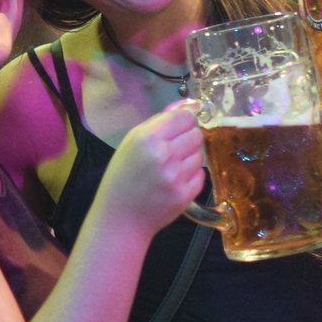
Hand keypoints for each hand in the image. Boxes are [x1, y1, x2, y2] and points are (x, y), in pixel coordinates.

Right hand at [98, 101, 205, 234]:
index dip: (184, 121)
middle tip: (173, 151)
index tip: (178, 130)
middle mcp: (163, 155)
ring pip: (200, 155)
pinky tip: (175, 182)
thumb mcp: (133, 142)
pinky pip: (201, 175)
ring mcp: (176, 177)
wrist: (121, 218)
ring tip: (172, 168)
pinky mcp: (185, 195)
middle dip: (187, 140)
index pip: (184, 117)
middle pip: (196, 134)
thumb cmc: (123, 176)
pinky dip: (191, 177)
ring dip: (189, 159)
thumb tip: (191, 103)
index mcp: (147, 138)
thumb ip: (162, 120)